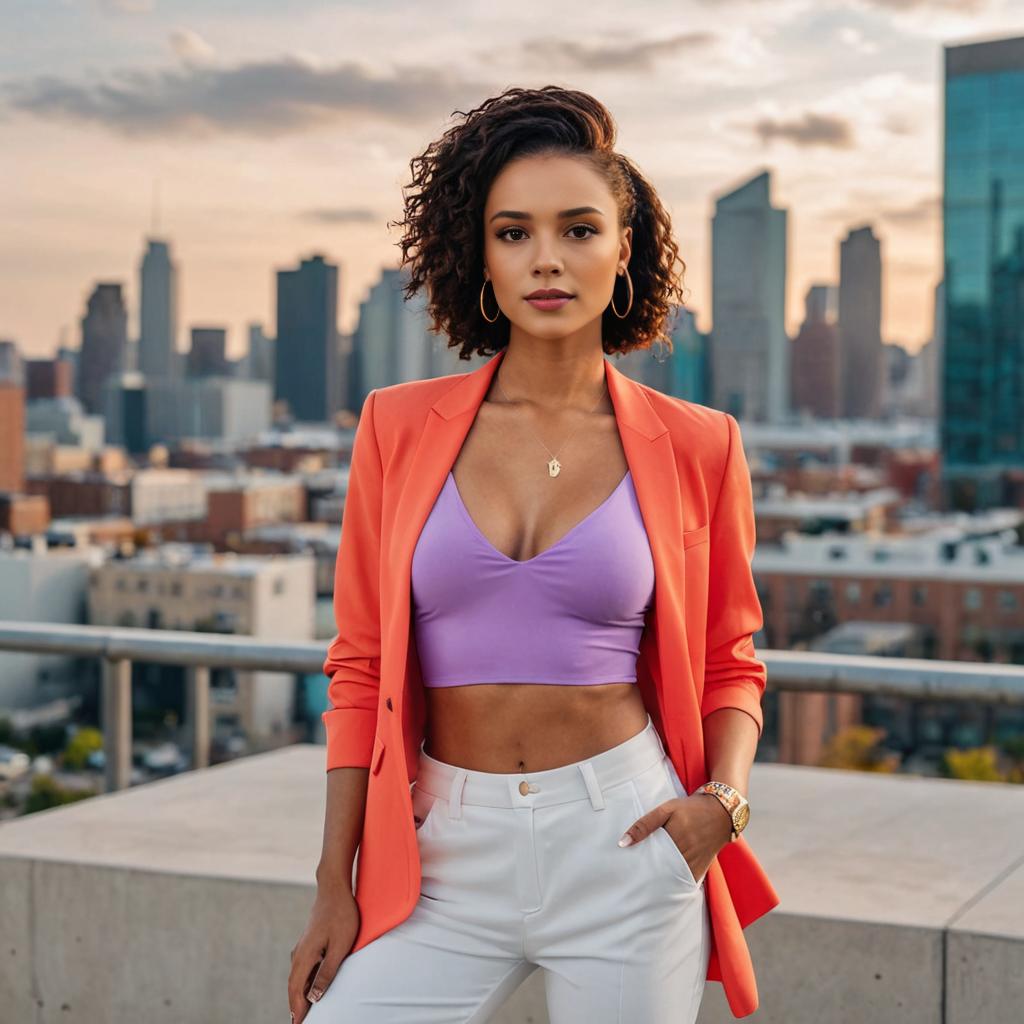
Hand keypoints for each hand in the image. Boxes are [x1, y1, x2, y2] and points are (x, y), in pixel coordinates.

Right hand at [288, 886, 359, 1022]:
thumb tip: (314, 997)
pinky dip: (302, 982)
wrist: (334, 888)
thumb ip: (327, 972)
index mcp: (305, 956)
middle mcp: (299, 953)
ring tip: (302, 1012)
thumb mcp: (340, 946)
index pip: (296, 991)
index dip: (297, 1011)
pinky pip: (302, 968)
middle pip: (293, 986)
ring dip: (298, 995)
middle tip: (298, 1023)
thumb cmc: (342, 914)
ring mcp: (302, 947)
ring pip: (297, 977)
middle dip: (295, 1007)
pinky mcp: (308, 942)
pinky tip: (308, 987)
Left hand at [619, 792, 732, 882]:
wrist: (722, 812)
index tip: (627, 873)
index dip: (638, 867)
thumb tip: (623, 843)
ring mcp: (694, 863)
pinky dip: (675, 884)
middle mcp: (685, 854)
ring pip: (672, 879)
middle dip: (647, 878)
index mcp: (674, 838)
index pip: (650, 860)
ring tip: (644, 887)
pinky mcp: (701, 868)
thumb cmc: (691, 808)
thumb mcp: (667, 809)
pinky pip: (686, 881)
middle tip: (632, 883)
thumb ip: (645, 824)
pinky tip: (664, 887)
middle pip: (660, 872)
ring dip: (659, 883)